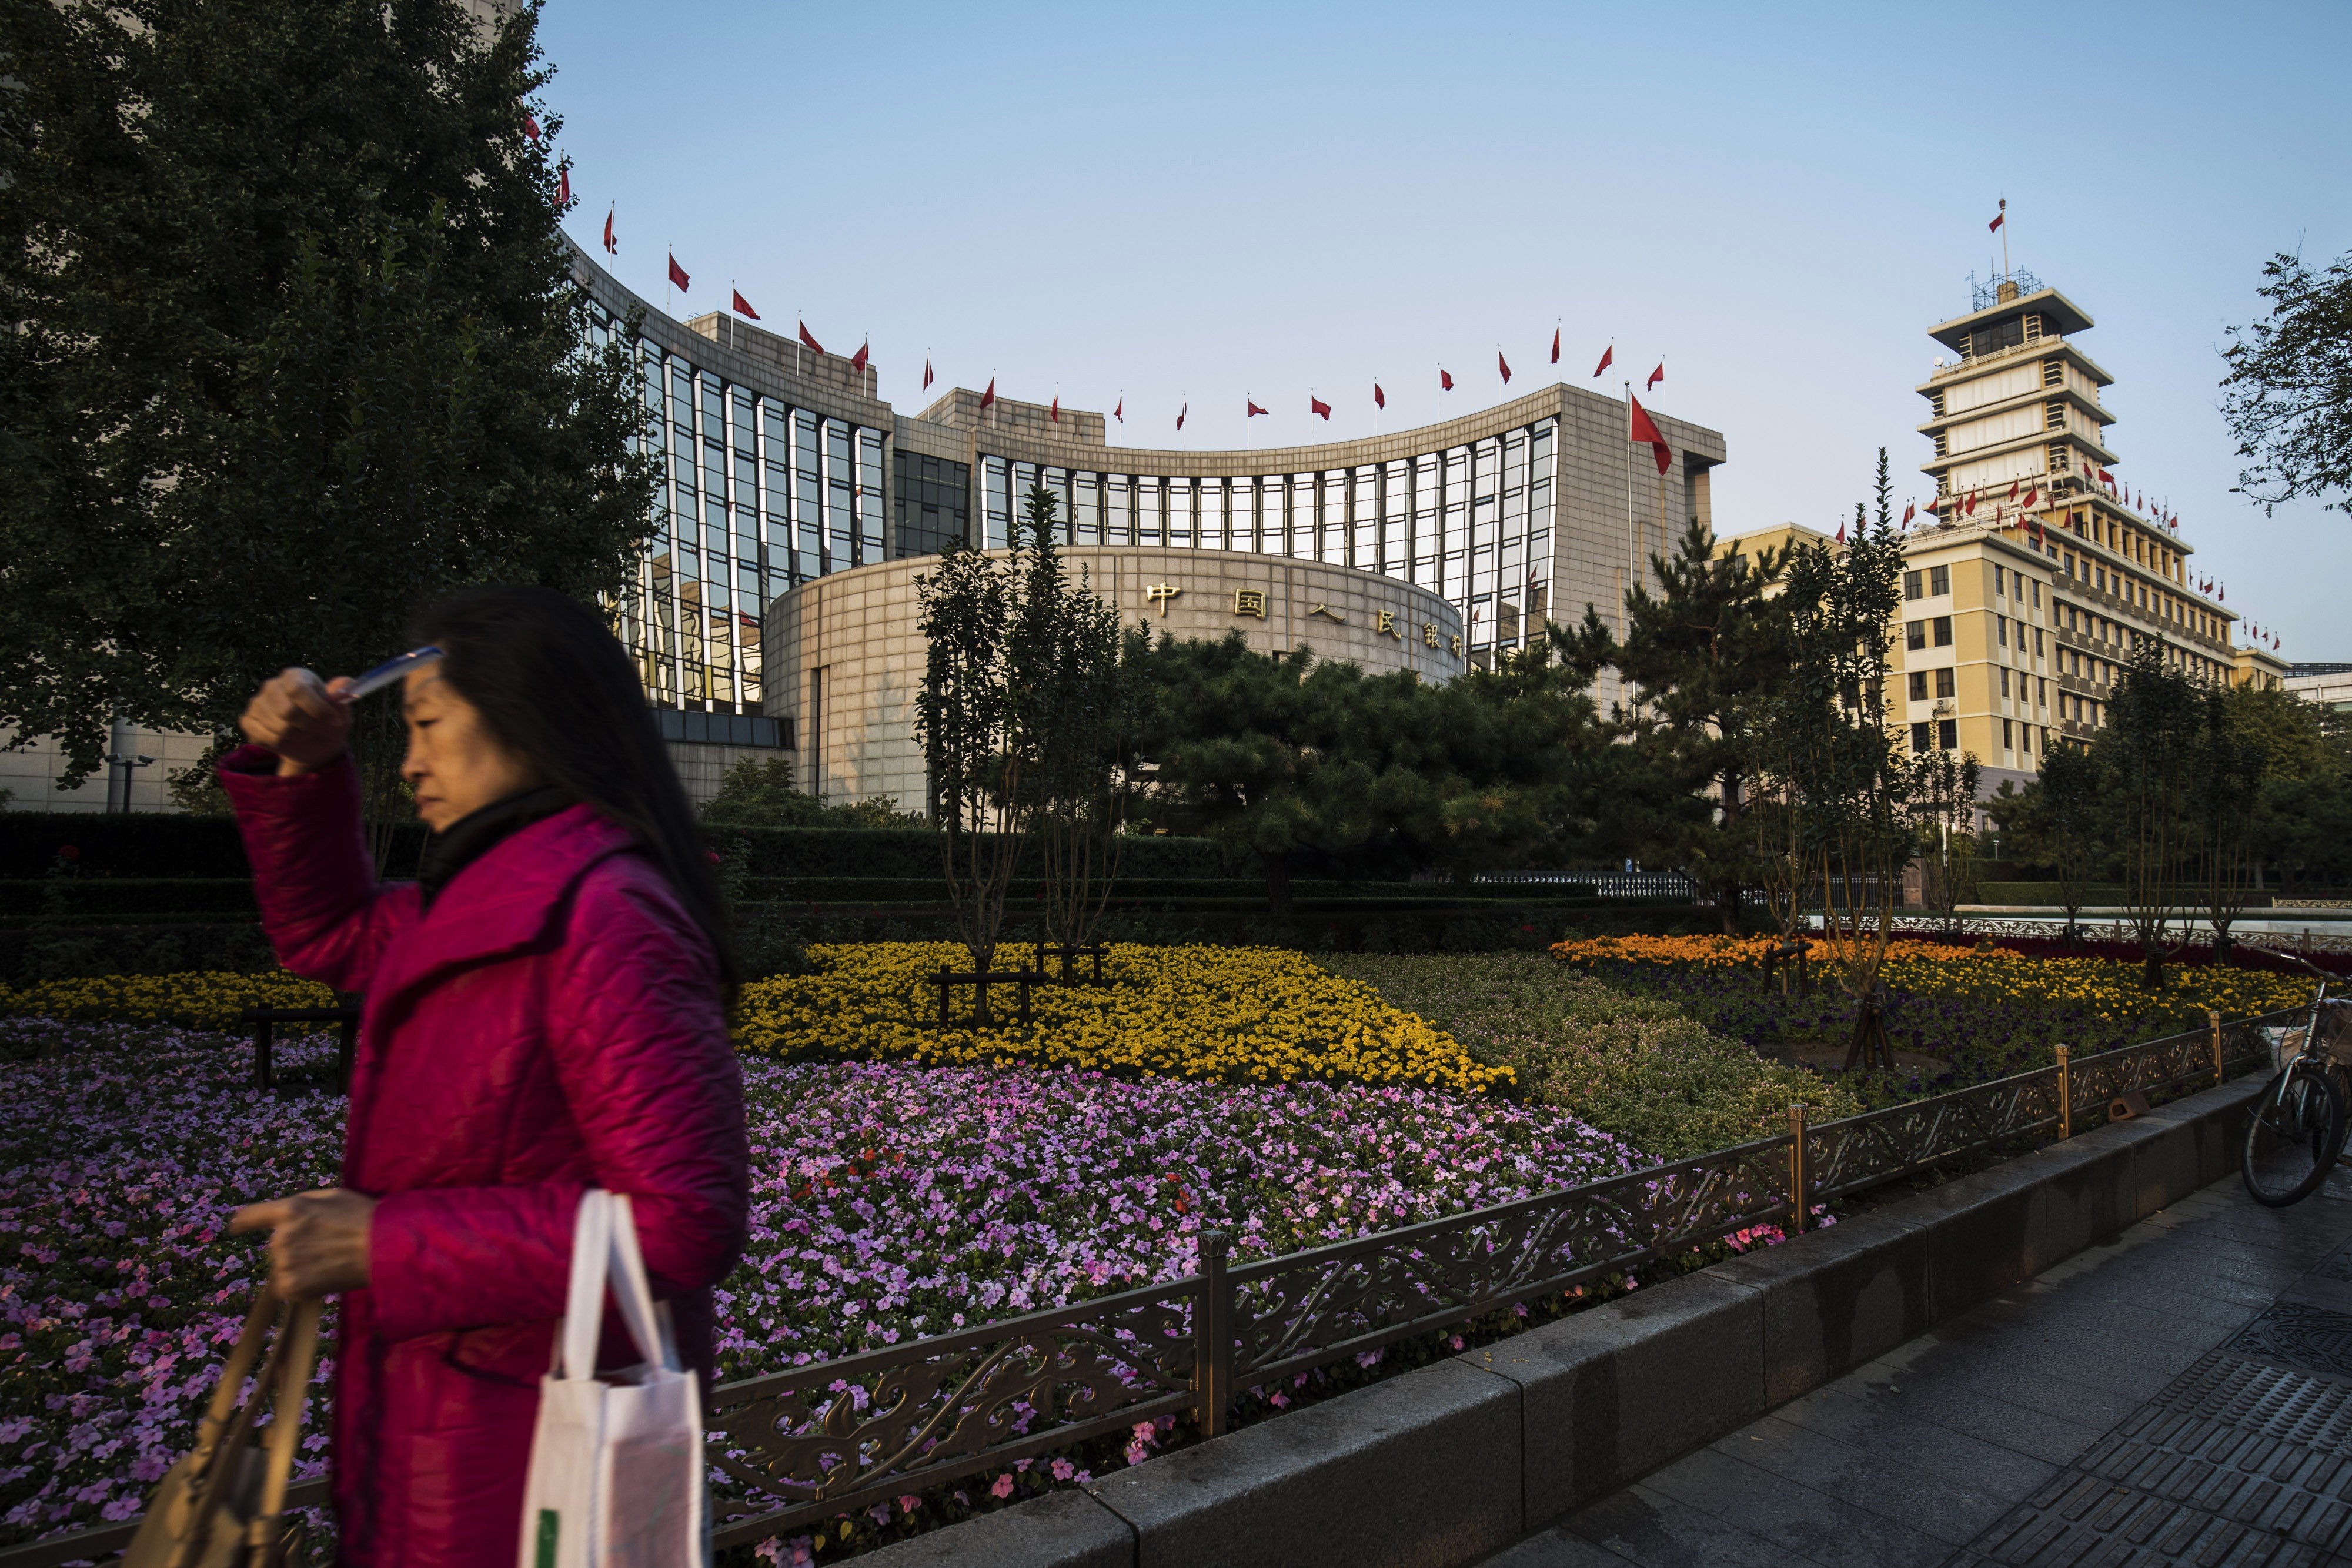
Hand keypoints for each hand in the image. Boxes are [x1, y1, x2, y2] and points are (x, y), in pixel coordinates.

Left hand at [231, 1188, 376, 1299]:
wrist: (383, 1246)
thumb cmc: (364, 1217)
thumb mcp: (333, 1196)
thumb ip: (303, 1204)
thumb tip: (286, 1216)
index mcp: (291, 1210)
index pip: (253, 1215)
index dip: (243, 1221)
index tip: (234, 1226)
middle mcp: (282, 1235)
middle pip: (276, 1245)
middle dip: (294, 1247)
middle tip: (325, 1247)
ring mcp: (285, 1262)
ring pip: (282, 1267)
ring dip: (298, 1267)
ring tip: (328, 1263)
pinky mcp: (292, 1285)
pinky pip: (286, 1288)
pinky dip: (300, 1286)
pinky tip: (322, 1278)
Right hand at [240, 668, 354, 776]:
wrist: (312, 743)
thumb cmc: (328, 723)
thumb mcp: (341, 712)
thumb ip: (341, 698)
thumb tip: (346, 682)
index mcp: (295, 676)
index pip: (298, 690)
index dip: (317, 709)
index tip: (335, 721)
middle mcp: (272, 685)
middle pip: (287, 711)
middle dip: (310, 727)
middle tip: (321, 731)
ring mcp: (257, 703)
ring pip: (279, 729)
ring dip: (299, 737)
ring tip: (307, 734)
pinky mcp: (247, 720)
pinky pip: (265, 738)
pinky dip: (282, 744)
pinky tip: (290, 739)